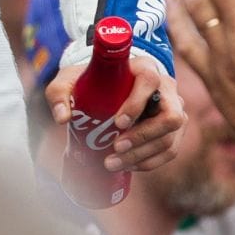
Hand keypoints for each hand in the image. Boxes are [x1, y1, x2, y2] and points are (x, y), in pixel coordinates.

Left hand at [45, 53, 184, 170]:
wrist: (110, 85)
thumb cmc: (92, 78)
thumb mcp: (71, 78)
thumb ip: (60, 92)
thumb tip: (62, 118)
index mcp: (145, 68)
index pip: (150, 81)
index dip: (137, 103)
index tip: (117, 122)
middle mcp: (166, 89)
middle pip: (170, 117)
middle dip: (143, 137)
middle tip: (114, 148)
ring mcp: (174, 110)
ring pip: (169, 137)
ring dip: (143, 155)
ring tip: (113, 163)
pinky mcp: (173, 130)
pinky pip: (170, 150)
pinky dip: (150, 162)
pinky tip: (129, 166)